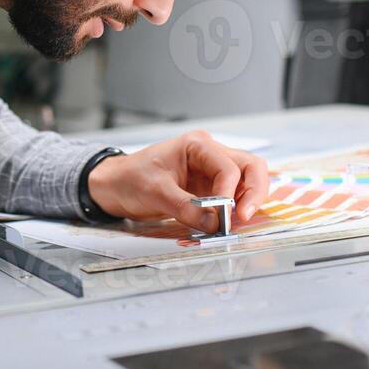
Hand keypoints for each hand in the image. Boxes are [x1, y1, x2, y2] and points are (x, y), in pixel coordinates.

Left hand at [86, 131, 269, 232]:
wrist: (115, 186)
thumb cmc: (131, 179)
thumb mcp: (156, 192)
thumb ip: (187, 208)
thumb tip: (215, 223)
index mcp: (197, 145)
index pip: (229, 167)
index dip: (231, 192)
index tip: (226, 216)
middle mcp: (210, 154)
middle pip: (250, 167)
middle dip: (254, 192)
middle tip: (243, 217)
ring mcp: (212, 171)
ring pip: (247, 181)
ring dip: (248, 201)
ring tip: (237, 223)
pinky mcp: (209, 188)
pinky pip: (234, 196)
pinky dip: (237, 208)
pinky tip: (230, 222)